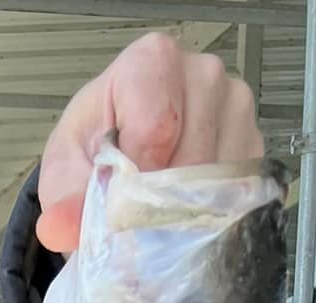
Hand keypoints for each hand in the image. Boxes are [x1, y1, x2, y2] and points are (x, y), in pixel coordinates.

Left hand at [38, 33, 263, 254]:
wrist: (119, 159)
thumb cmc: (95, 151)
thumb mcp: (65, 172)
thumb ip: (63, 198)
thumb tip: (61, 227)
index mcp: (152, 62)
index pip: (157, 124)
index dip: (137, 175)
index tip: (121, 198)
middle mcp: (204, 75)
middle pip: (193, 157)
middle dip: (159, 201)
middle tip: (135, 217)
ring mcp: (237, 111)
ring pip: (220, 182)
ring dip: (185, 214)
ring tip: (157, 215)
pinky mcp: (254, 150)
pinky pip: (240, 196)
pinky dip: (209, 218)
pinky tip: (184, 217)